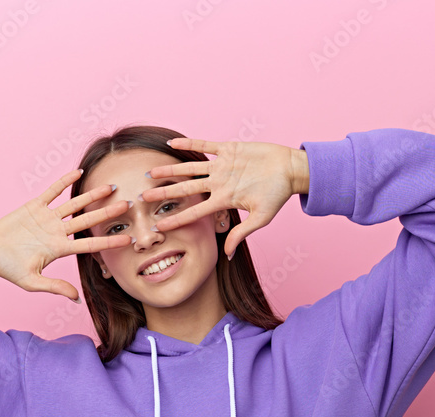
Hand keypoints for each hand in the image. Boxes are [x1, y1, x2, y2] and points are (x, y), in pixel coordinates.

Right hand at [0, 168, 133, 301]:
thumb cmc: (9, 269)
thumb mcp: (31, 282)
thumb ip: (54, 287)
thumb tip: (76, 298)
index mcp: (59, 249)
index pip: (89, 244)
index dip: (109, 241)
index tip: (128, 239)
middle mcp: (57, 232)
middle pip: (88, 220)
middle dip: (108, 213)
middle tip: (128, 205)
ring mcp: (47, 218)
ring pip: (74, 204)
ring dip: (92, 195)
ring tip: (111, 187)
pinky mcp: (34, 206)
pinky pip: (52, 191)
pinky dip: (65, 182)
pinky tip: (79, 172)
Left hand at [139, 138, 307, 258]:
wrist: (291, 169)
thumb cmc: (278, 194)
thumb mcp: (261, 218)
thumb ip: (242, 234)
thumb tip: (227, 255)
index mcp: (224, 200)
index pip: (195, 211)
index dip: (177, 218)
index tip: (158, 225)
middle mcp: (219, 183)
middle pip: (186, 189)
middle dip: (164, 194)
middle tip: (143, 197)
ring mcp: (222, 166)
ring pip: (190, 168)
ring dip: (170, 170)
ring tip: (150, 172)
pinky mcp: (229, 149)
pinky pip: (205, 143)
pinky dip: (189, 143)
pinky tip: (171, 143)